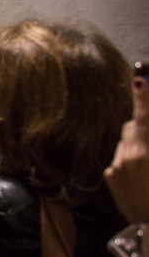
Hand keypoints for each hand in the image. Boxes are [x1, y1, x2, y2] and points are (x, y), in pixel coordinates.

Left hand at [105, 77, 148, 223]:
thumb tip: (147, 124)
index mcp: (147, 153)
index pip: (145, 118)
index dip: (145, 96)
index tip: (140, 77)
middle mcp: (129, 158)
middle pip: (134, 126)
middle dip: (146, 125)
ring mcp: (117, 168)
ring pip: (127, 143)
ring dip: (140, 144)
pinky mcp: (110, 178)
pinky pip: (121, 159)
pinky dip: (131, 160)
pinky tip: (144, 176)